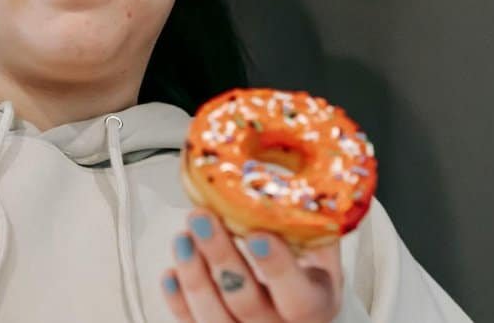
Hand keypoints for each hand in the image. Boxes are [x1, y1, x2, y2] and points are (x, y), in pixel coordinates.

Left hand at [161, 209, 342, 322]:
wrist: (300, 307)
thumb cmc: (307, 276)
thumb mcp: (322, 252)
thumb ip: (312, 225)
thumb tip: (298, 183)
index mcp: (315, 305)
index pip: (299, 298)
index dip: (277, 268)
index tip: (256, 234)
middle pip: (247, 303)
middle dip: (221, 257)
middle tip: (202, 218)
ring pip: (214, 318)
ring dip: (194, 274)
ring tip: (183, 238)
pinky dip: (178, 298)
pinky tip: (171, 272)